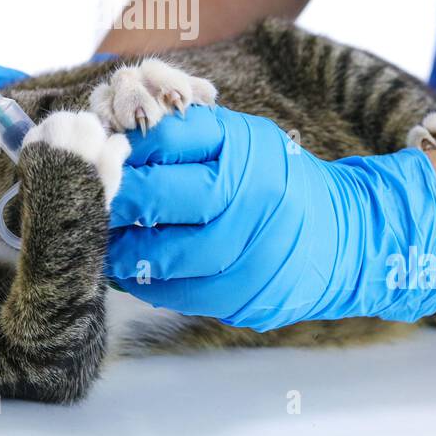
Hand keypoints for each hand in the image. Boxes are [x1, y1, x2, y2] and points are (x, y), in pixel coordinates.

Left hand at [105, 106, 435, 328]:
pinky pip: (179, 294)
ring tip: (104, 240)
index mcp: (247, 148)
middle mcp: (252, 196)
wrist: (347, 236)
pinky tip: (134, 271)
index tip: (99, 155)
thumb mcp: (243, 141)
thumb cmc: (277, 181)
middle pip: (159, 198)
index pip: (165, 140)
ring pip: (163, 255)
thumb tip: (112, 140)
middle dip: (116, 200)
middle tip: (88, 199)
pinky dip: (148, 283)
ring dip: (122, 250)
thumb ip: (185, 137)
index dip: (123, 150)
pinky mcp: (247, 297)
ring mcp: (252, 252)